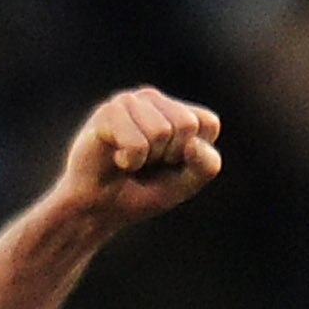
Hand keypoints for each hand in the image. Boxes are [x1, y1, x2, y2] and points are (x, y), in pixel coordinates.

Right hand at [57, 89, 222, 229]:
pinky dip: (130, 162)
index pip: (208, 123)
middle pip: (186, 124)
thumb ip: (206, 166)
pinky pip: (137, 143)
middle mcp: (153, 100)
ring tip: (131, 161)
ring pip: (161, 131)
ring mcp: (129, 102)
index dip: (194, 155)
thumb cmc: (142, 193)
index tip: (172, 165)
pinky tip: (117, 159)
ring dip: (148, 159)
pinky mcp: (108, 112)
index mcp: (175, 111)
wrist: (100, 209)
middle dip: (171, 156)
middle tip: (148, 165)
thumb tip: (193, 143)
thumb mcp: (186, 184)